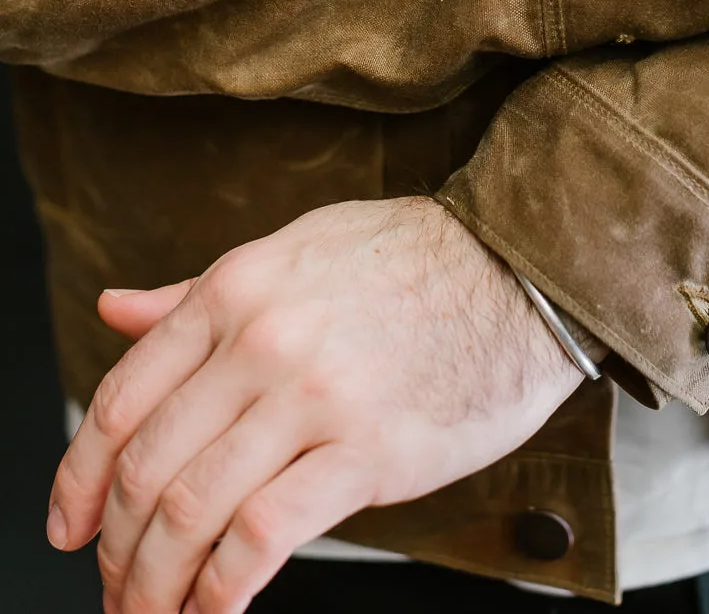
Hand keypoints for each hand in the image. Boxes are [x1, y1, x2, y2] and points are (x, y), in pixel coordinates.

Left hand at [47, 198, 578, 613]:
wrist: (515, 267)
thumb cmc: (409, 259)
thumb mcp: (291, 253)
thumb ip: (196, 292)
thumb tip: (115, 309)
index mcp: (234, 289)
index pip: (122, 398)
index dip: (79, 477)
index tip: (70, 526)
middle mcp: (260, 340)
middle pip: (148, 467)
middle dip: (118, 549)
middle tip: (116, 590)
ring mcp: (311, 396)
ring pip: (194, 510)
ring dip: (156, 585)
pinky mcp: (366, 451)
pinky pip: (264, 536)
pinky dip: (221, 592)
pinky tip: (214, 612)